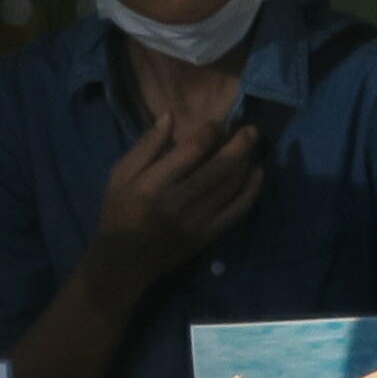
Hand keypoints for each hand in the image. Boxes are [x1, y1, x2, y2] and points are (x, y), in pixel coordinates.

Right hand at [86, 107, 264, 299]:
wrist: (124, 261)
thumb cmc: (119, 212)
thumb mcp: (120, 175)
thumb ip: (146, 146)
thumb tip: (170, 116)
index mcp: (154, 183)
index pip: (192, 149)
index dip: (210, 131)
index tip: (216, 123)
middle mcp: (179, 201)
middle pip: (220, 167)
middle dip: (240, 144)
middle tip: (251, 130)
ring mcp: (197, 221)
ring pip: (231, 186)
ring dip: (247, 163)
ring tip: (252, 147)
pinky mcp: (208, 236)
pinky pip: (237, 210)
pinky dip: (251, 191)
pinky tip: (257, 175)